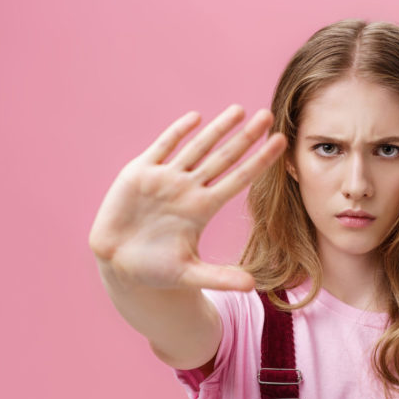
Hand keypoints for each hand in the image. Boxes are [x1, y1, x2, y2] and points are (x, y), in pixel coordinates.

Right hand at [88, 105, 286, 290]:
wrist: (117, 264)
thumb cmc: (156, 270)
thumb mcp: (190, 275)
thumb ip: (220, 278)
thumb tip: (252, 287)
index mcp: (202, 208)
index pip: (238, 179)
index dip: (259, 162)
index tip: (281, 144)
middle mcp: (188, 188)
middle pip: (223, 158)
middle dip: (245, 137)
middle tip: (268, 116)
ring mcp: (165, 178)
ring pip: (197, 147)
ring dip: (217, 129)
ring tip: (239, 111)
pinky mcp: (139, 173)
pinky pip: (162, 147)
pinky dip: (177, 133)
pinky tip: (195, 118)